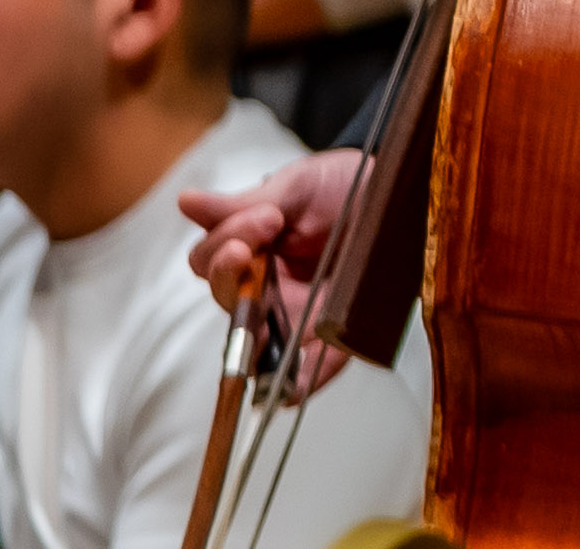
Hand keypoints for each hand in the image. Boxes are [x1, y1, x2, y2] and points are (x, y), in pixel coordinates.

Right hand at [181, 149, 362, 394]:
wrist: (393, 193)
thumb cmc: (337, 189)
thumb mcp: (296, 188)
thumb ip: (247, 203)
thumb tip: (186, 201)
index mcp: (247, 252)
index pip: (208, 262)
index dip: (223, 243)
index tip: (263, 216)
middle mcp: (262, 290)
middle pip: (229, 302)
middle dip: (230, 278)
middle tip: (247, 248)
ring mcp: (295, 314)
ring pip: (260, 343)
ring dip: (256, 343)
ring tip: (263, 331)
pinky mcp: (331, 332)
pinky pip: (313, 366)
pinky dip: (303, 380)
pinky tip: (293, 391)